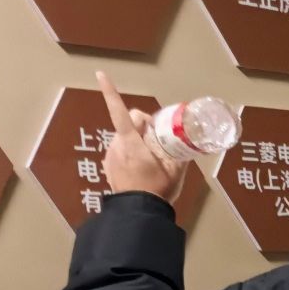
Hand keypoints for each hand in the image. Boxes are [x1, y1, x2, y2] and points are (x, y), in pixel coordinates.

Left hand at [96, 70, 186, 203]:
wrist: (138, 215)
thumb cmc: (157, 190)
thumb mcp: (176, 170)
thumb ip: (180, 152)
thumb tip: (188, 141)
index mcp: (132, 143)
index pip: (120, 112)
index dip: (110, 92)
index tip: (100, 74)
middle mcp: (116, 146)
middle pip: (129, 123)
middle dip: (144, 126)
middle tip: (160, 141)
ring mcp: (110, 156)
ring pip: (124, 137)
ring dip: (137, 141)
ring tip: (151, 159)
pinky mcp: (108, 166)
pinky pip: (120, 151)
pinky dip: (130, 153)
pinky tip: (140, 168)